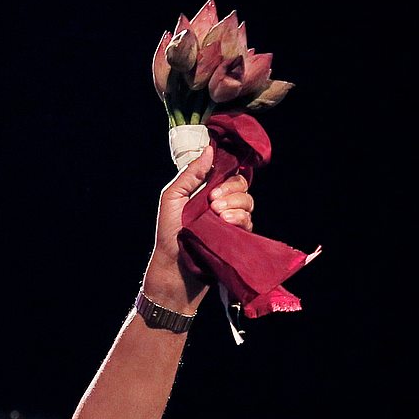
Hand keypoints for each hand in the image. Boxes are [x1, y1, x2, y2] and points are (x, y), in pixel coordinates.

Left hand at [143, 145, 254, 310]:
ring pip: (248, 202)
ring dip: (234, 205)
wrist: (173, 268)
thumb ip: (191, 174)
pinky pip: (249, 222)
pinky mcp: (237, 237)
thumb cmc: (168, 233)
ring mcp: (230, 221)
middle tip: (213, 202)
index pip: (228, 174)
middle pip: (242, 185)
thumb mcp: (172, 198)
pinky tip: (226, 224)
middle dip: (230, 190)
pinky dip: (240, 219)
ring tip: (217, 215)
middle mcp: (221, 204)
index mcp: (205, 192)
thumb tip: (209, 150)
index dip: (227, 174)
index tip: (214, 185)